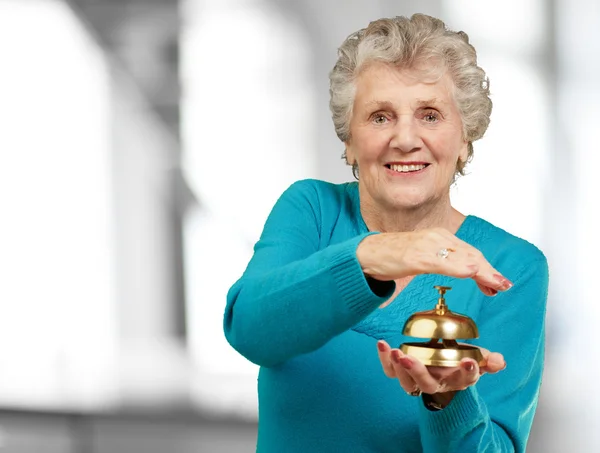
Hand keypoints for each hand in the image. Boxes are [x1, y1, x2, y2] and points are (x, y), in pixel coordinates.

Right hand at [356, 228, 512, 295]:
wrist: (366, 254)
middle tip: (504, 286)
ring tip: (497, 283)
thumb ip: (444, 263)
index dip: (487, 268)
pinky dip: (459, 267)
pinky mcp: (415, 255)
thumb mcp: (424, 259)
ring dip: (482, 271)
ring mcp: (426, 245)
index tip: (499, 282)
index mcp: (440, 238)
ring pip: (461, 257)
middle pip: (471, 254)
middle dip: (489, 271)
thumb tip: (468, 271)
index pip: (470, 253)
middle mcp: (436, 237)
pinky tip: (470, 273)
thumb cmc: (392, 256)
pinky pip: (441, 261)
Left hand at [376, 340, 505, 403]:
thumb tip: (499, 361)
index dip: (468, 371)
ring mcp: (417, 380)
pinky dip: (384, 359)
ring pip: (406, 382)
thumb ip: (488, 360)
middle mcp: (437, 383)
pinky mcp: (402, 373)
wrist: (442, 369)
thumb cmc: (458, 361)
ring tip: (394, 351)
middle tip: (407, 357)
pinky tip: (382, 344)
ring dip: (399, 367)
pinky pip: (391, 371)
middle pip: (426, 384)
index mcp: (458, 379)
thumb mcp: (476, 358)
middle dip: (416, 371)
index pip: (466, 378)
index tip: (468, 359)